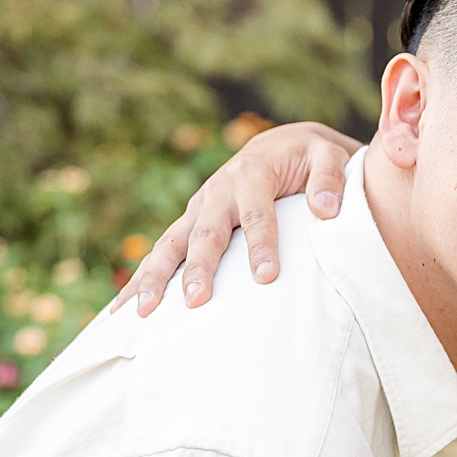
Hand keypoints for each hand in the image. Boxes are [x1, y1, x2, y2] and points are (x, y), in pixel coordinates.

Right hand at [110, 122, 363, 315]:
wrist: (286, 144)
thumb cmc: (312, 156)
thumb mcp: (331, 156)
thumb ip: (331, 178)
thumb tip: (327, 209)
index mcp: (252, 173)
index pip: (257, 214)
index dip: (261, 245)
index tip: (267, 278)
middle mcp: (218, 190)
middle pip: (205, 233)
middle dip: (198, 268)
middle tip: (196, 302)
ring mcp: (200, 207)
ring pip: (172, 243)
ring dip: (155, 276)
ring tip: (143, 312)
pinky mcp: (192, 221)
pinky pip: (164, 250)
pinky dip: (143, 276)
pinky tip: (125, 308)